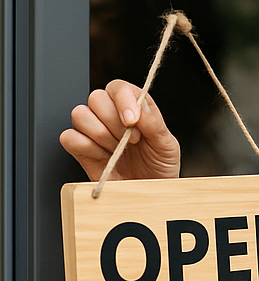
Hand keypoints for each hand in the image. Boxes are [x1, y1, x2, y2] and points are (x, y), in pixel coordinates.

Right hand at [60, 79, 179, 181]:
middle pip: (96, 98)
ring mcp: (93, 131)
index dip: (123, 101)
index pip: (118, 88)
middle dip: (114, 122)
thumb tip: (138, 109)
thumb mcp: (167, 145)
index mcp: (133, 107)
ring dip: (101, 135)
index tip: (132, 121)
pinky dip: (86, 147)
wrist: (151, 192)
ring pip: (80, 114)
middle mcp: (110, 115)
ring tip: (118, 150)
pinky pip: (69, 137)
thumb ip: (154, 123)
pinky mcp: (80, 149)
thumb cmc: (160, 167)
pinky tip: (103, 157)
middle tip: (131, 141)